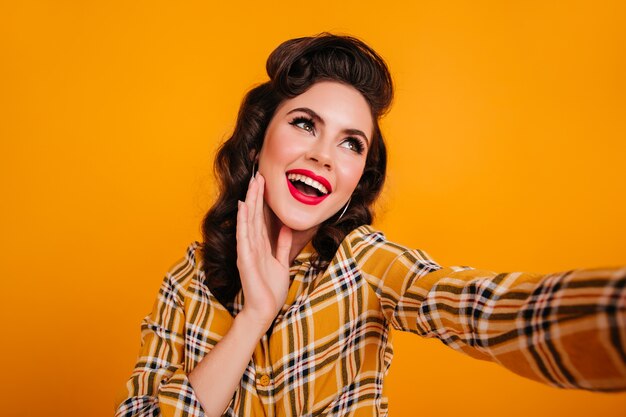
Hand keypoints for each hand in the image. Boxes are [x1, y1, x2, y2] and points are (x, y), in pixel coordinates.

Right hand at [236, 173, 292, 330]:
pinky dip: (243, 222)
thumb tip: (286, 227)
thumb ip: (282, 245)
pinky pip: (244, 237)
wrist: (264, 310)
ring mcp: (247, 251)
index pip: (261, 218)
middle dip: (256, 195)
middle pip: (254, 215)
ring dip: (250, 202)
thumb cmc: (270, 289)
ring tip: (251, 185)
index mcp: (261, 246)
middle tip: (257, 175)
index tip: (264, 182)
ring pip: (249, 221)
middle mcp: (252, 245)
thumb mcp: (281, 263)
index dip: (262, 200)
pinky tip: (243, 208)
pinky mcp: (245, 260)